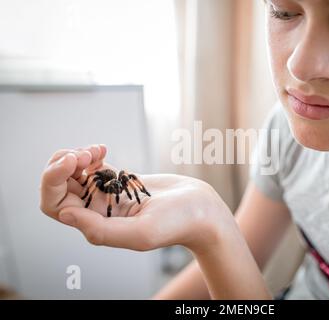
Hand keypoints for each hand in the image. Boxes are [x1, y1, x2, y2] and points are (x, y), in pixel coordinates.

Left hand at [39, 145, 233, 251]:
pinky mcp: (120, 181)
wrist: (201, 208)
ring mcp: (108, 194)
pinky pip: (93, 167)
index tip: (74, 160)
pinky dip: (91, 154)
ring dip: (76, 156)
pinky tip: (102, 149)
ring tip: (96, 149)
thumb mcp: (140, 233)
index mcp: (97, 226)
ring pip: (74, 174)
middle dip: (63, 164)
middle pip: (59, 187)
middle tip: (84, 153)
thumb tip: (64, 213)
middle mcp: (98, 211)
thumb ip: (101, 230)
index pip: (56, 204)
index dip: (54, 180)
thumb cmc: (177, 223)